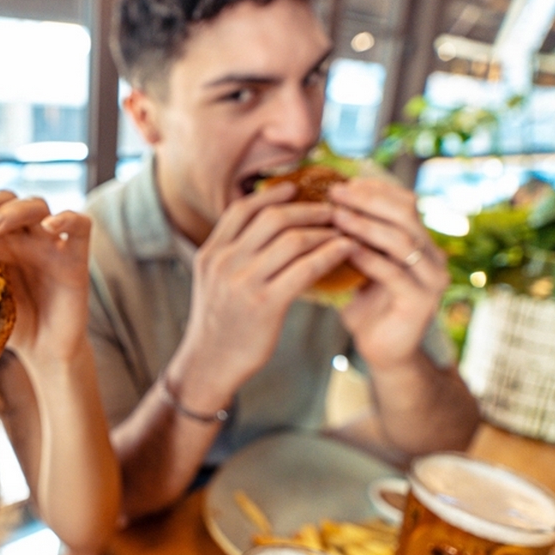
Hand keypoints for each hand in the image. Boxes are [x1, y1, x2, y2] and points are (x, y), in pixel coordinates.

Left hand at [0, 171, 90, 364]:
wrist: (46, 350)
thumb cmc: (10, 324)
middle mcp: (19, 233)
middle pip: (2, 198)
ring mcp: (48, 241)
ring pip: (35, 204)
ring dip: (12, 211)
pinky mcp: (75, 254)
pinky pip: (79, 224)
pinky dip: (66, 218)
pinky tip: (50, 226)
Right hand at [166, 182, 355, 410]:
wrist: (209, 365)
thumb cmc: (218, 324)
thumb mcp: (212, 282)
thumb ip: (230, 255)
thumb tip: (258, 230)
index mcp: (210, 254)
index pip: (241, 210)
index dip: (271, 195)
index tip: (295, 189)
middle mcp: (224, 263)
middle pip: (271, 219)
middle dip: (306, 209)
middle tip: (330, 209)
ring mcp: (243, 283)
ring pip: (292, 240)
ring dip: (323, 230)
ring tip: (342, 230)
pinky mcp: (265, 304)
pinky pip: (305, 269)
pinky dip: (329, 255)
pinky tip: (345, 251)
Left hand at [329, 177, 449, 369]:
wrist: (383, 352)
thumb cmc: (366, 306)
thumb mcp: (360, 266)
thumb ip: (354, 239)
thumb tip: (324, 203)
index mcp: (421, 243)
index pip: (404, 203)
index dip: (374, 190)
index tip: (341, 183)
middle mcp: (433, 257)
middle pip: (406, 214)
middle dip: (369, 200)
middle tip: (336, 193)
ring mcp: (432, 279)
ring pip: (402, 241)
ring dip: (366, 225)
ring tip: (337, 216)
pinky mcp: (422, 302)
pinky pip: (395, 274)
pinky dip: (369, 258)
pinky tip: (345, 249)